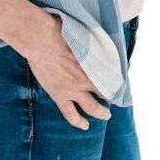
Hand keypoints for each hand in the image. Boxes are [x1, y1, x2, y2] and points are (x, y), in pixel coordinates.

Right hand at [21, 14, 111, 129]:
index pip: (113, 79)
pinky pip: (70, 114)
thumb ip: (93, 47)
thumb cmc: (61, 33)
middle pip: (105, 94)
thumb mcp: (84, 37)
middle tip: (114, 101)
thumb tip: (99, 45)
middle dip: (112, 99)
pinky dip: (78, 121)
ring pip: (92, 108)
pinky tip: (85, 126)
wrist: (40, 40)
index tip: (119, 84)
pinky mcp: (59, 95)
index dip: (117, 83)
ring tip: (106, 115)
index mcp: (95, 65)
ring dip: (101, 113)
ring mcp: (73, 90)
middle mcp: (87, 80)